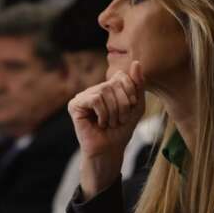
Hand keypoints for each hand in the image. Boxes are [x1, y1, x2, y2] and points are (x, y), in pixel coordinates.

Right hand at [68, 61, 145, 195]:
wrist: (110, 150)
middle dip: (122, 104)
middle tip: (120, 120)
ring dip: (113, 111)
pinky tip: (100, 123)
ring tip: (110, 123)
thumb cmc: (122, 130)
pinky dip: (103, 113)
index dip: (130, 91)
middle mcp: (94, 89)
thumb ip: (138, 84)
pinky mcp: (75, 105)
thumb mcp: (137, 106)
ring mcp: (83, 96)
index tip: (131, 108)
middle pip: (113, 83)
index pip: (121, 75)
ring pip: (104, 91)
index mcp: (108, 87)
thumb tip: (136, 62)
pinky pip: (95, 99)